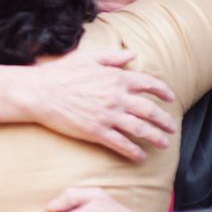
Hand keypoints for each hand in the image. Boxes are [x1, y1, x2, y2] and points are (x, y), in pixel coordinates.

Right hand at [18, 49, 175, 160]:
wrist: (39, 92)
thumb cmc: (60, 73)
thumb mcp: (88, 57)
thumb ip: (113, 56)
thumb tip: (132, 54)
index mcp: (116, 78)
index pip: (148, 84)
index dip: (163, 92)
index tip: (171, 99)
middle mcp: (116, 97)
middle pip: (150, 110)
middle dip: (164, 121)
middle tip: (171, 128)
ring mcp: (107, 115)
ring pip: (140, 129)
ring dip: (155, 138)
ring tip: (163, 144)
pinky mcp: (96, 131)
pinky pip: (120, 144)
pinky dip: (133, 151)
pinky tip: (139, 157)